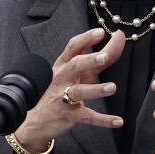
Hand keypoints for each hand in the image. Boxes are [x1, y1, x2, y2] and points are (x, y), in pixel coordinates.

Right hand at [12, 28, 125, 152]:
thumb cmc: (60, 92)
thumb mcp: (77, 74)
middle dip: (90, 60)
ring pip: (79, 91)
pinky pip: (87, 117)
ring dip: (96, 89)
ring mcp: (63, 97)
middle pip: (75, 65)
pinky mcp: (68, 115)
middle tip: (104, 57)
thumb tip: (118, 39)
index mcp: (64, 65)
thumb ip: (98, 59)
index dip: (86, 39)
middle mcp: (62, 78)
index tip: (101, 32)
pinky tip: (118, 121)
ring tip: (112, 88)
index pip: (73, 47)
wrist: (36, 121)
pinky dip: (103, 120)